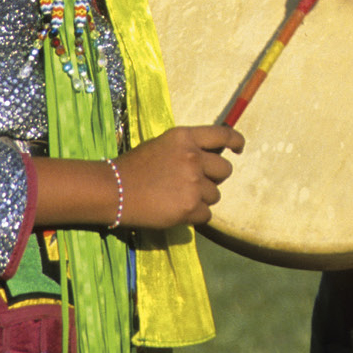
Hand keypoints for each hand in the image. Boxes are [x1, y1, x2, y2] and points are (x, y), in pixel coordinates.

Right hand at [115, 125, 243, 228]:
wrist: (113, 190)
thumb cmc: (134, 167)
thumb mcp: (162, 146)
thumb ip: (187, 149)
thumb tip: (209, 161)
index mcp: (186, 137)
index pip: (223, 135)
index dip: (236, 142)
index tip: (239, 149)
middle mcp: (193, 156)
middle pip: (225, 171)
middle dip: (214, 179)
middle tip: (194, 185)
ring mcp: (193, 182)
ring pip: (215, 195)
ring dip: (201, 199)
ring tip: (177, 198)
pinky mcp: (190, 206)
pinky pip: (206, 214)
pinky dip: (195, 216)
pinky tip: (176, 212)